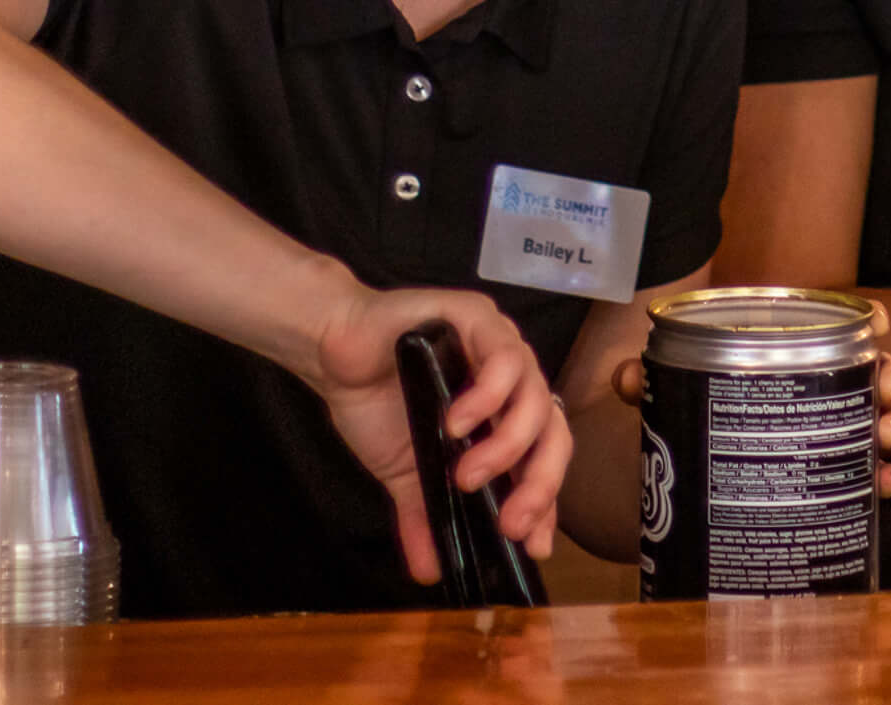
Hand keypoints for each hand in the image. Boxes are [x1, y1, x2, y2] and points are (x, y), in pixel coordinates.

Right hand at [304, 275, 572, 585]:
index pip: (544, 459)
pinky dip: (488, 395)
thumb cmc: (378, 404)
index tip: (533, 546)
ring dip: (508, 445)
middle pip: (554, 432)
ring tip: (467, 475)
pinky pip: (503, 356)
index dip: (546, 502)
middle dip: (539, 484)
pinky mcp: (478, 317)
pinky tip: (456, 422)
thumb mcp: (403, 474)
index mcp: (505, 415)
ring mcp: (501, 346)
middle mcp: (515, 381)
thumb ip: (422, 515)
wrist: (336, 352)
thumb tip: (430, 573)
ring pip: (535, 396)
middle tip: (509, 522)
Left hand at [612, 314, 890, 499]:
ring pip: (877, 421)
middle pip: (871, 374)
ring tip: (886, 434)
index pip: (842, 328)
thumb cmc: (700, 412)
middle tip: (888, 386)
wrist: (698, 476)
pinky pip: (866, 477)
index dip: (871, 321)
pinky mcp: (832, 478)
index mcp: (793, 356)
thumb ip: (652, 380)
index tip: (882, 323)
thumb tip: (626, 376)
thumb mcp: (677, 391)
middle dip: (890, 375)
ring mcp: (833, 434)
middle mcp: (823, 389)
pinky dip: (881, 479)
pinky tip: (884, 484)